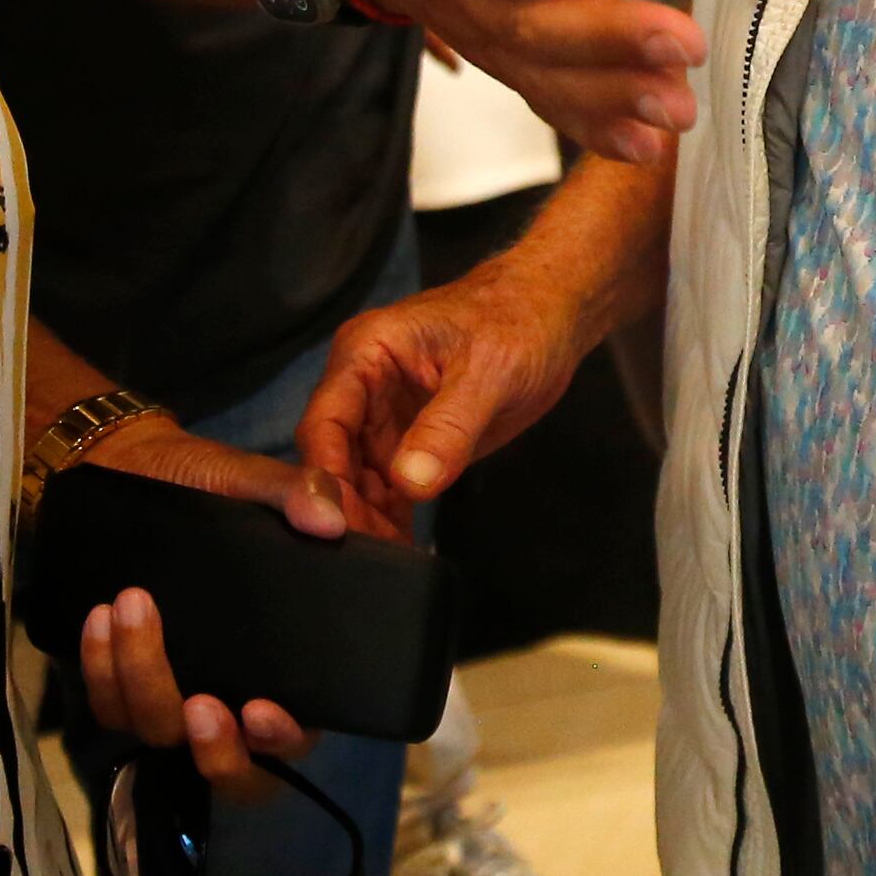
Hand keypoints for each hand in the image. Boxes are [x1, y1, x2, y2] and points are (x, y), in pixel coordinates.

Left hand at [59, 418, 330, 799]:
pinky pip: (109, 705)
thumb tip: (329, 520)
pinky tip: (100, 619)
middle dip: (216, 751)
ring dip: (145, 679)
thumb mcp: (250, 479)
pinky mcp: (122, 680)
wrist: (133, 470)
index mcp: (283, 664)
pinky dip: (101, 669)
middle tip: (200, 706)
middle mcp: (231, 693)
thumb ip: (295, 491)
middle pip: (231, 767)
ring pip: (159, 730)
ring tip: (133, 607)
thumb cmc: (205, 483)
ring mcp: (174, 691)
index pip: (296, 734)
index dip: (282, 740)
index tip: (262, 712)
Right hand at [295, 243, 598, 535]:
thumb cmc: (519, 320)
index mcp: (366, 353)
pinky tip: (403, 548)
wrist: (552, 314)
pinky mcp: (409, 440)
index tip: (335, 526)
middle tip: (368, 556)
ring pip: (356, 480)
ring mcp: (384, 416)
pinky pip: (388, 486)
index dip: (322, 477)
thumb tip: (410, 483)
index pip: (325, 423)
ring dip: (368, 520)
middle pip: (333, 459)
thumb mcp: (488, 372)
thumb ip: (448, 426)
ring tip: (388, 560)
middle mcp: (364, 386)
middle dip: (346, 509)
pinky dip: (391, 516)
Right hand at [320, 0, 706, 163]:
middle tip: (686, 43)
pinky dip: (598, 126)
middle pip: (537, 25)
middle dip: (611, 38)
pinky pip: (550, 101)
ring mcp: (486, 34)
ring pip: (548, 75)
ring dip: (616, 95)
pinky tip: (658, 142)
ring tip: (684, 107)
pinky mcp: (508, 59)